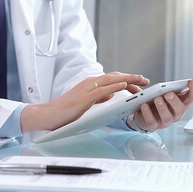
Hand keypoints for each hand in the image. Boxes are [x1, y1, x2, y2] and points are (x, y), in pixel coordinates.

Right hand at [21, 72, 149, 131]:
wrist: (47, 115)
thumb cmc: (63, 112)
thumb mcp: (84, 103)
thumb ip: (97, 97)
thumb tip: (110, 94)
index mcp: (89, 85)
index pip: (112, 79)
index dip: (127, 79)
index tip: (139, 84)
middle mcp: (89, 83)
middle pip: (115, 76)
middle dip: (132, 77)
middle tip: (146, 81)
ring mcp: (86, 89)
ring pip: (111, 79)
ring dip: (128, 79)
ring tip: (140, 80)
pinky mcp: (84, 97)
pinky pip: (103, 89)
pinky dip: (115, 85)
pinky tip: (124, 85)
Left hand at [132, 76, 192, 131]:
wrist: (147, 115)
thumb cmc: (163, 102)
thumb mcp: (175, 93)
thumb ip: (187, 86)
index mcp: (183, 104)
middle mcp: (177, 114)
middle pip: (180, 109)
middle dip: (174, 101)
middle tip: (168, 94)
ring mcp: (165, 121)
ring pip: (166, 117)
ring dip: (162, 107)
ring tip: (157, 99)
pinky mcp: (153, 124)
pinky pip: (151, 120)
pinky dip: (147, 113)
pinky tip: (144, 105)